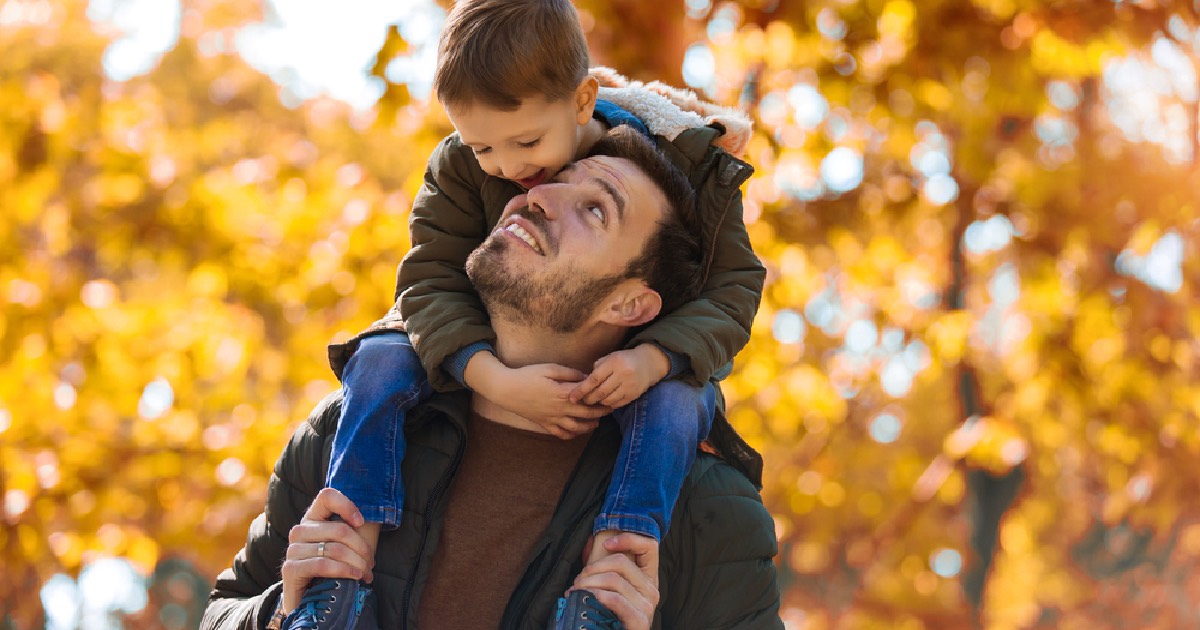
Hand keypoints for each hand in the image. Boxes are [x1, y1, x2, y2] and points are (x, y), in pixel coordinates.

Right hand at [280, 488, 374, 613]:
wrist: (309, 601)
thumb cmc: (333, 570)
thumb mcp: (345, 547)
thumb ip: (353, 530)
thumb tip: (373, 520)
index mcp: (313, 519)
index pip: (326, 496)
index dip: (346, 505)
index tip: (361, 522)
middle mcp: (300, 531)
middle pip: (340, 529)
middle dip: (363, 548)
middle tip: (372, 564)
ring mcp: (293, 549)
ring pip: (335, 549)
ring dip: (357, 563)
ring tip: (366, 574)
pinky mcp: (290, 569)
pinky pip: (322, 564)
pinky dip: (344, 571)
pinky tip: (355, 577)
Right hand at [465, 353, 609, 438]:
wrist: (506, 389)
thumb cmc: (528, 375)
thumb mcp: (550, 368)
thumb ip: (570, 374)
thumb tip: (586, 377)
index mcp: (563, 393)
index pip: (588, 397)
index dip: (601, 396)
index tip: (609, 394)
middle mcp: (560, 409)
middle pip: (586, 414)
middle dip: (601, 412)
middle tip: (610, 410)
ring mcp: (552, 419)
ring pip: (576, 428)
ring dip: (589, 426)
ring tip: (597, 423)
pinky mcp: (544, 424)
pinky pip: (561, 434)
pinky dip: (571, 435)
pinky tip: (576, 431)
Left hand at [570, 345, 669, 407]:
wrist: (649, 363)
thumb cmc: (625, 359)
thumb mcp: (610, 357)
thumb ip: (597, 368)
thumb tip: (583, 384)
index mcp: (614, 362)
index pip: (594, 379)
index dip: (581, 390)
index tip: (572, 397)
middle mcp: (623, 374)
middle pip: (600, 392)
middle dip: (589, 399)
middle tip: (583, 401)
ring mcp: (630, 386)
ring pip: (608, 400)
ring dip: (599, 402)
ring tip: (594, 400)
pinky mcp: (634, 395)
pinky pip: (618, 404)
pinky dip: (609, 404)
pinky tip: (605, 402)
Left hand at [572, 533, 660, 629]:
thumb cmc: (607, 613)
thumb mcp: (608, 586)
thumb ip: (602, 566)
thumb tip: (589, 541)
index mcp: (648, 578)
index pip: (649, 546)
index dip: (628, 539)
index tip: (605, 543)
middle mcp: (651, 590)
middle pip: (621, 562)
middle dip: (593, 567)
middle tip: (579, 579)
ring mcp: (647, 606)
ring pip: (613, 579)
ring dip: (588, 583)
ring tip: (576, 591)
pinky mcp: (639, 621)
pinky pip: (615, 599)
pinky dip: (595, 595)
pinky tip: (584, 598)